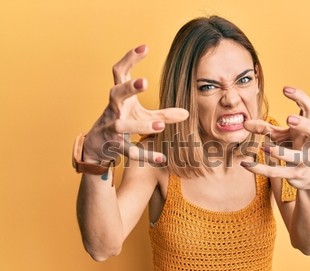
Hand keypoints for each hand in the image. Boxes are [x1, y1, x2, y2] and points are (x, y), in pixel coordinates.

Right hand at [83, 45, 188, 163]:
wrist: (97, 146)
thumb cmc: (122, 122)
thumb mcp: (142, 116)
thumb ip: (164, 114)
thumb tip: (187, 113)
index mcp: (119, 96)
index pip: (119, 72)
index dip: (130, 58)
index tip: (145, 47)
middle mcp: (113, 109)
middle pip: (115, 94)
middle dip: (129, 88)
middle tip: (145, 82)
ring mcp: (111, 128)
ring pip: (122, 125)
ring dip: (140, 125)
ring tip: (160, 126)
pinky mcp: (114, 145)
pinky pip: (130, 150)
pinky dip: (145, 155)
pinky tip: (162, 158)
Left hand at [243, 86, 309, 190]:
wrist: (308, 178)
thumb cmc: (294, 150)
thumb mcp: (280, 137)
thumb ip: (264, 128)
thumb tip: (244, 122)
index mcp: (306, 130)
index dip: (301, 98)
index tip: (285, 89)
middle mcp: (309, 144)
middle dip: (305, 124)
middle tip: (289, 118)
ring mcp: (304, 161)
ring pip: (296, 156)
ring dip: (280, 151)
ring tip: (264, 147)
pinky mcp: (295, 175)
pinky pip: (278, 172)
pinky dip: (261, 169)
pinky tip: (246, 164)